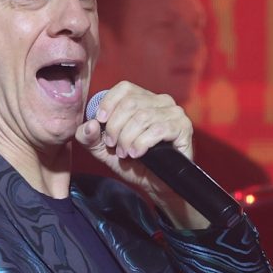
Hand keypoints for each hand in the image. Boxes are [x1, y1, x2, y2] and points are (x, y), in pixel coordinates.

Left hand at [78, 82, 207, 229]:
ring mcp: (174, 113)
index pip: (125, 88)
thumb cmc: (133, 163)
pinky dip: (142, 143)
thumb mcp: (104, 150)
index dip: (109, 102)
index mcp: (143, 99)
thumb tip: (90, 124)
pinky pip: (158, 129)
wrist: (155, 185)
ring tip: (125, 153)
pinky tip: (138, 154)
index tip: (100, 121)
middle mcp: (160, 101)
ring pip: (142, 117)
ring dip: (128, 138)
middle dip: (116, 127)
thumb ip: (89, 137)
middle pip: (131, 103)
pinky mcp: (183, 127)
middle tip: (114, 146)